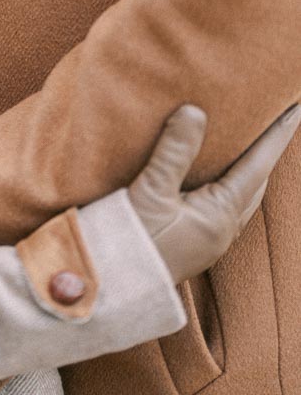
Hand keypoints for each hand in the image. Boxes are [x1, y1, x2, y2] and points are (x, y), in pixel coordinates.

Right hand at [128, 103, 300, 284]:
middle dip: (268, 152)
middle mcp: (224, 230)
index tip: (294, 109)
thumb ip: (174, 150)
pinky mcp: (195, 244)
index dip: (276, 136)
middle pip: (257, 183)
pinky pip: (227, 208)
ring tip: (249, 145)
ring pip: (243, 198)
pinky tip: (216, 178)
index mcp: (221, 215)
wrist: (110, 285)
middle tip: (274, 122)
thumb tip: (195, 111)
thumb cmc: (131, 240)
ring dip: (250, 170)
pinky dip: (231, 185)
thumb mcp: (151, 190)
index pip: (258, 166)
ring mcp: (211, 240)